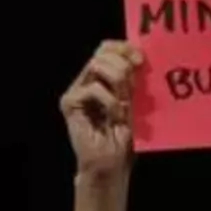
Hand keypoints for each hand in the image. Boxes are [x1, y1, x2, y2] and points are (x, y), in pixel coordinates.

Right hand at [61, 40, 141, 178]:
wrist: (109, 163)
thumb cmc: (121, 136)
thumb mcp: (131, 101)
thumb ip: (129, 79)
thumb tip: (137, 56)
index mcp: (100, 78)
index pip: (106, 48)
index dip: (123, 47)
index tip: (140, 60)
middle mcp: (85, 81)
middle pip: (102, 52)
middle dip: (123, 67)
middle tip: (132, 88)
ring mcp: (76, 91)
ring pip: (97, 65)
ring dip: (117, 82)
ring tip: (123, 103)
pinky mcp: (69, 102)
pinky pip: (93, 88)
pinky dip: (110, 101)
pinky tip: (114, 116)